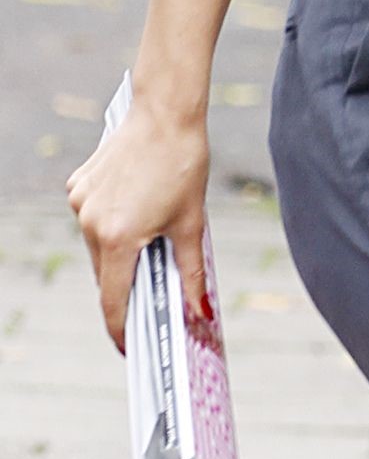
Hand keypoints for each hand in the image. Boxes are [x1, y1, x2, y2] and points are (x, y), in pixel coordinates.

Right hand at [66, 98, 209, 353]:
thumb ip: (191, 272)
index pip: (113, 300)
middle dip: (128, 283)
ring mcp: (81, 203)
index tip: (131, 346)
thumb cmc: (183, 165)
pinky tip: (136, 204)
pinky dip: (111, 221)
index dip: (122, 328)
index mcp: (118, 238)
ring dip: (120, 249)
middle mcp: (91, 223)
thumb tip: (199, 312)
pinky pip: (93, 217)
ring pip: (98, 245)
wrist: (166, 112)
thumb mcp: (192, 223)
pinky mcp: (79, 184)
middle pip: (106, 272)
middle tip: (153, 292)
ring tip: (150, 237)